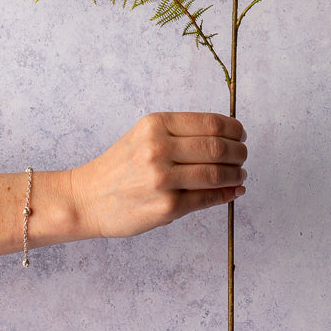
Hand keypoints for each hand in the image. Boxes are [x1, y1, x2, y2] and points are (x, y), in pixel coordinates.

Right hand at [69, 112, 247, 238]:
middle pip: (218, 147)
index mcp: (156, 124)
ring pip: (217, 173)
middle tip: (243, 156)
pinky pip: (207, 198)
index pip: (211, 123)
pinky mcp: (166, 207)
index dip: (234, 129)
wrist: (87, 198)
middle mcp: (159, 148)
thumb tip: (228, 137)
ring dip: (236, 174)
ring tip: (239, 175)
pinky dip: (227, 194)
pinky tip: (233, 191)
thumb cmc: (120, 166)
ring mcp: (163, 179)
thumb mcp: (145, 135)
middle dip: (239, 152)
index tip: (240, 134)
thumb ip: (181, 133)